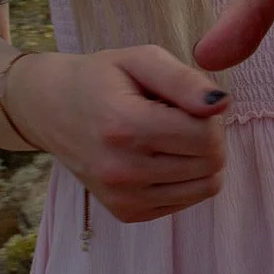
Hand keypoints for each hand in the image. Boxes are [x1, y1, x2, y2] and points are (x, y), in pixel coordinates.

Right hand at [8, 46, 228, 222]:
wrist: (52, 109)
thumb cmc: (102, 77)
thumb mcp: (141, 60)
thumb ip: (184, 80)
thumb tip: (221, 104)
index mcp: (125, 126)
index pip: (207, 136)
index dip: (210, 114)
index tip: (187, 101)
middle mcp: (121, 170)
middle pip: (211, 163)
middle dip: (208, 135)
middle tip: (179, 116)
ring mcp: (122, 198)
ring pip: (205, 187)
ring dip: (199, 159)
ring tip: (170, 136)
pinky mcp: (126, 214)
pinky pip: (185, 202)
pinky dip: (184, 179)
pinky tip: (159, 156)